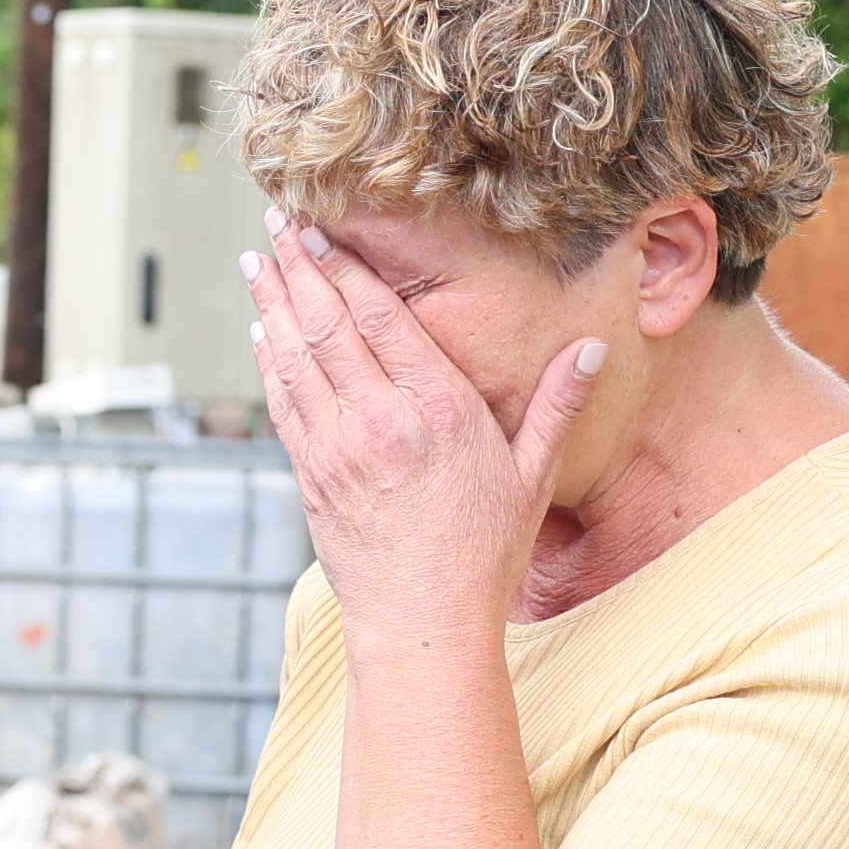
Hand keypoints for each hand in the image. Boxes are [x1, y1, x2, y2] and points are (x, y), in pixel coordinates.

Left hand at [250, 212, 597, 638]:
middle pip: (328, 326)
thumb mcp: (532, 477)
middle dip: (298, 268)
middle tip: (277, 222)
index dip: (346, 267)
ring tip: (257, 259)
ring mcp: (337, 450)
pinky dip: (270, 361)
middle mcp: (380, 423)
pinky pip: (283, 404)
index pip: (380, 319)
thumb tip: (591, 348)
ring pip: (295, 358)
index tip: (322, 229)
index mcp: (439, 412)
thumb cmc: (483, 554)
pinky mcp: (310, 478)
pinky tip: (263, 331)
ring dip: (272, 303)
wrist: (423, 625)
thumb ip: (557, 407)